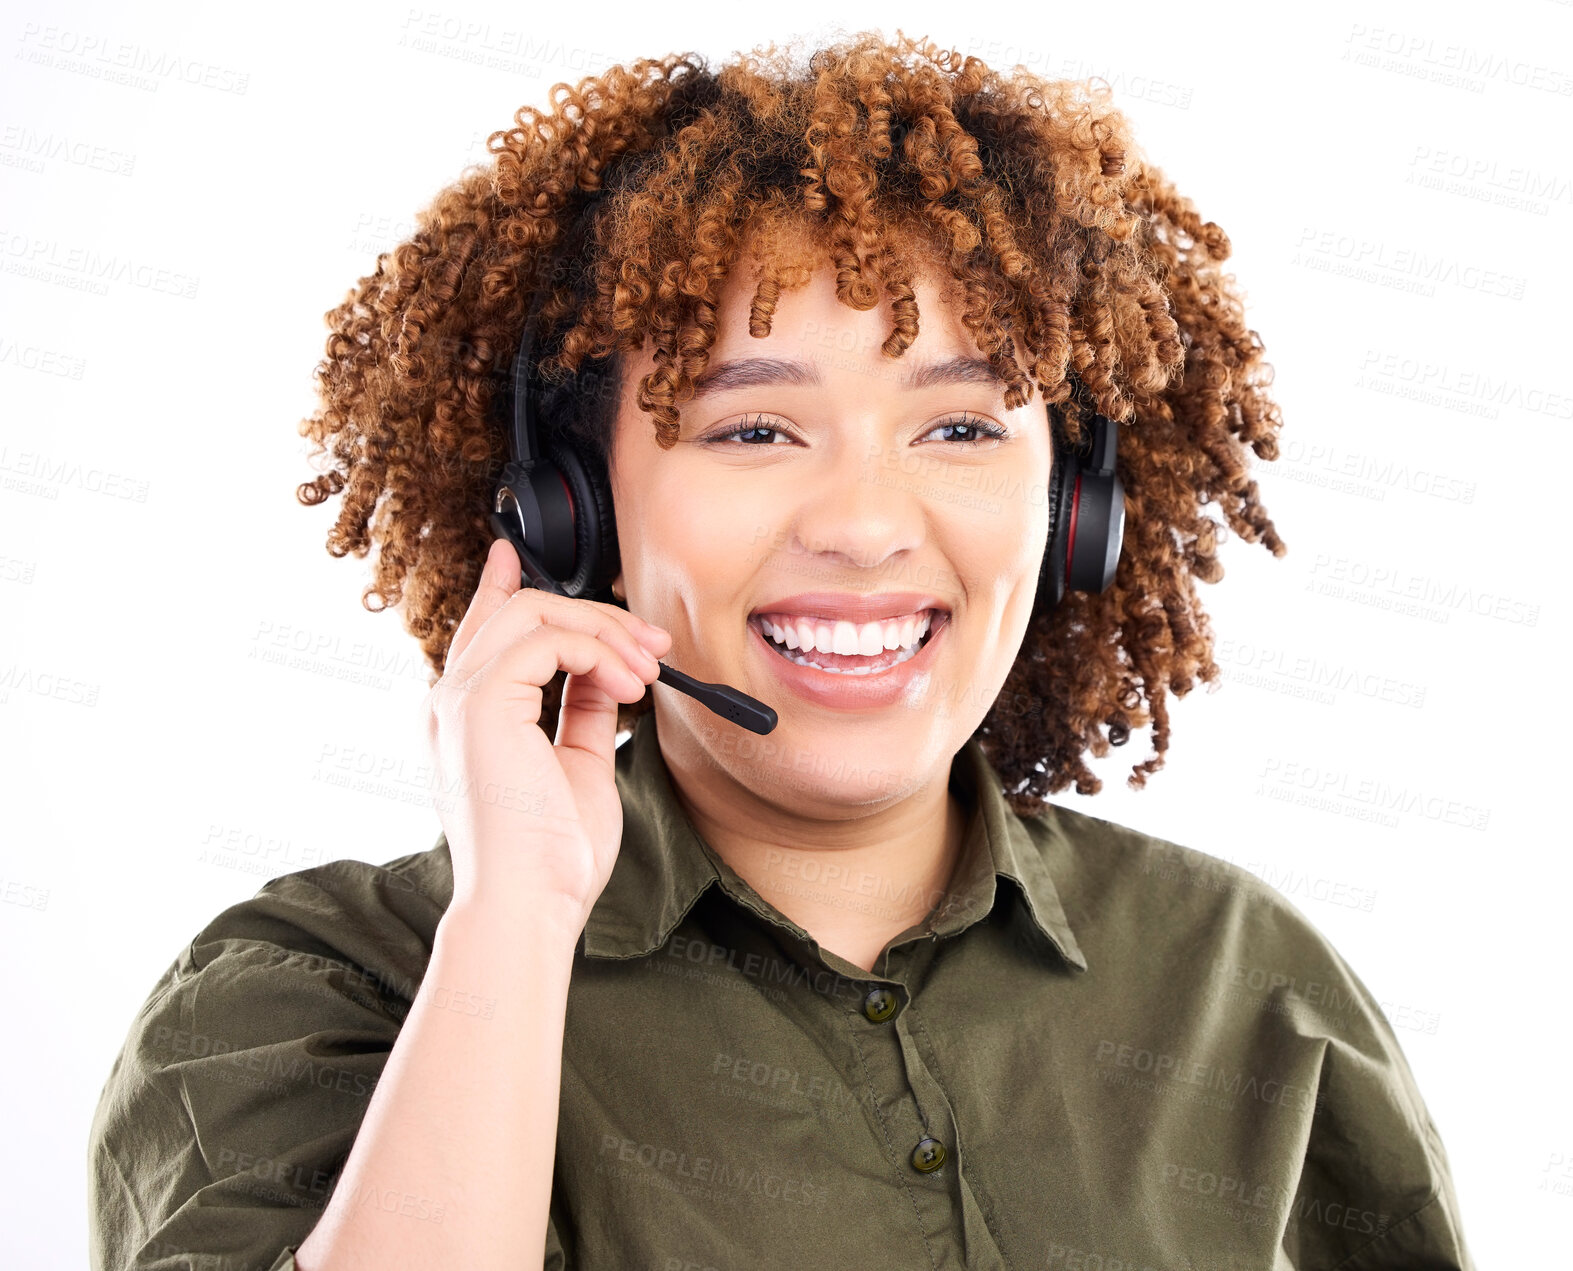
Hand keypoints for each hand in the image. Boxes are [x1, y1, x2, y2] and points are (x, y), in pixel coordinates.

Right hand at [422, 539, 670, 926]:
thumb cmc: (551, 857)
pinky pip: (547, 639)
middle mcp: (450, 702)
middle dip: (595, 616)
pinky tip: (630, 687)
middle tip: (652, 647)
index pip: (479, 632)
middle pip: (517, 611)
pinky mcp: (479, 701)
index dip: (496, 586)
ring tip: (649, 674)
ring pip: (533, 612)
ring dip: (606, 632)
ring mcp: (458, 698)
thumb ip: (583, 712)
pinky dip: (600, 653)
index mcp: (464, 719)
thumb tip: (607, 672)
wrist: (530, 903)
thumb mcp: (578, 766)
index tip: (511, 554)